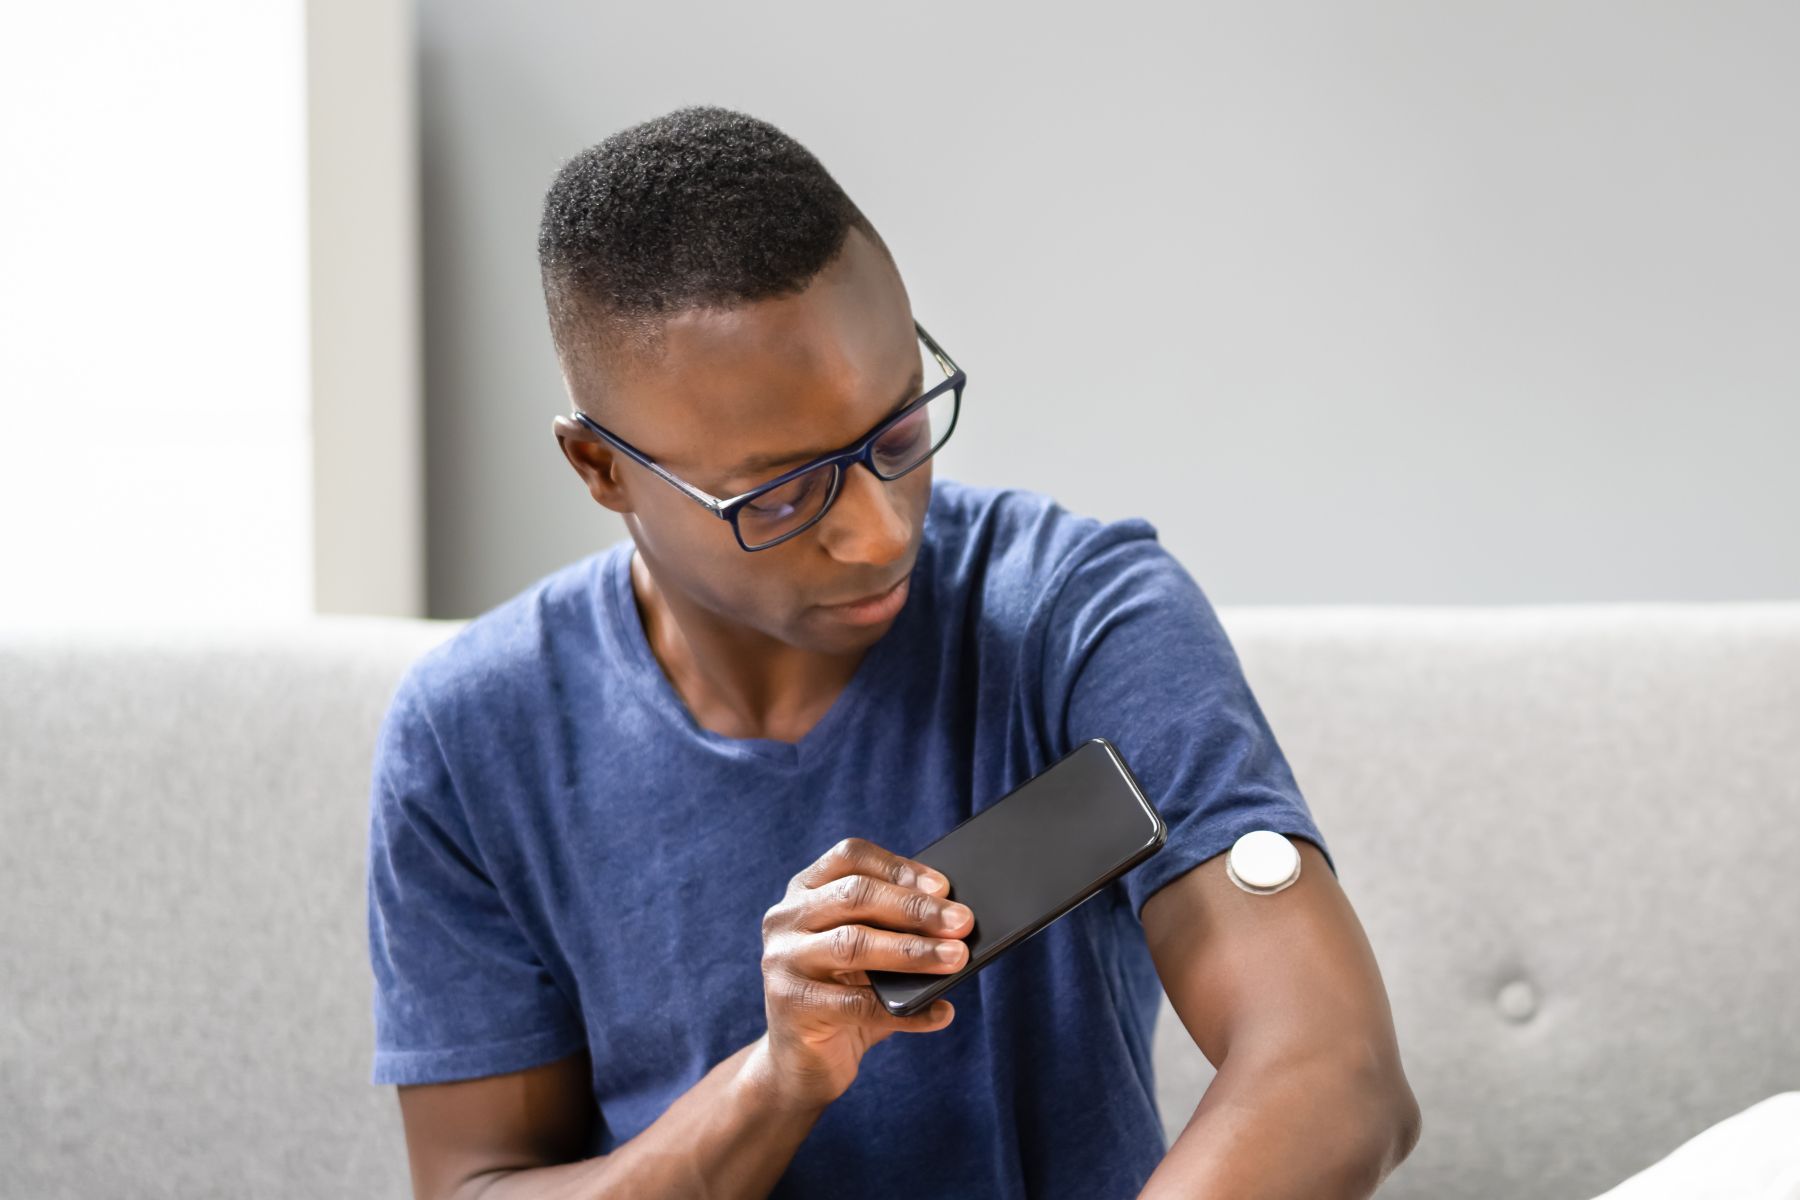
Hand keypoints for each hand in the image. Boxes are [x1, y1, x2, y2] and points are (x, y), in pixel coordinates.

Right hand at [754, 836, 973, 1108]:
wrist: (802, 1063)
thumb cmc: (846, 995)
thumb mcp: (870, 954)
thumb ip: (899, 931)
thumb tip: (957, 923)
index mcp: (806, 890)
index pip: (850, 857)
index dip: (898, 868)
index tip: (943, 887)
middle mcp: (786, 918)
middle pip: (855, 896)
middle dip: (915, 908)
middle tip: (963, 922)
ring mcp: (782, 961)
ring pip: (853, 944)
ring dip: (913, 951)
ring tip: (956, 959)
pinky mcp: (790, 1006)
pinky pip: (856, 1004)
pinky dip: (905, 1011)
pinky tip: (939, 1013)